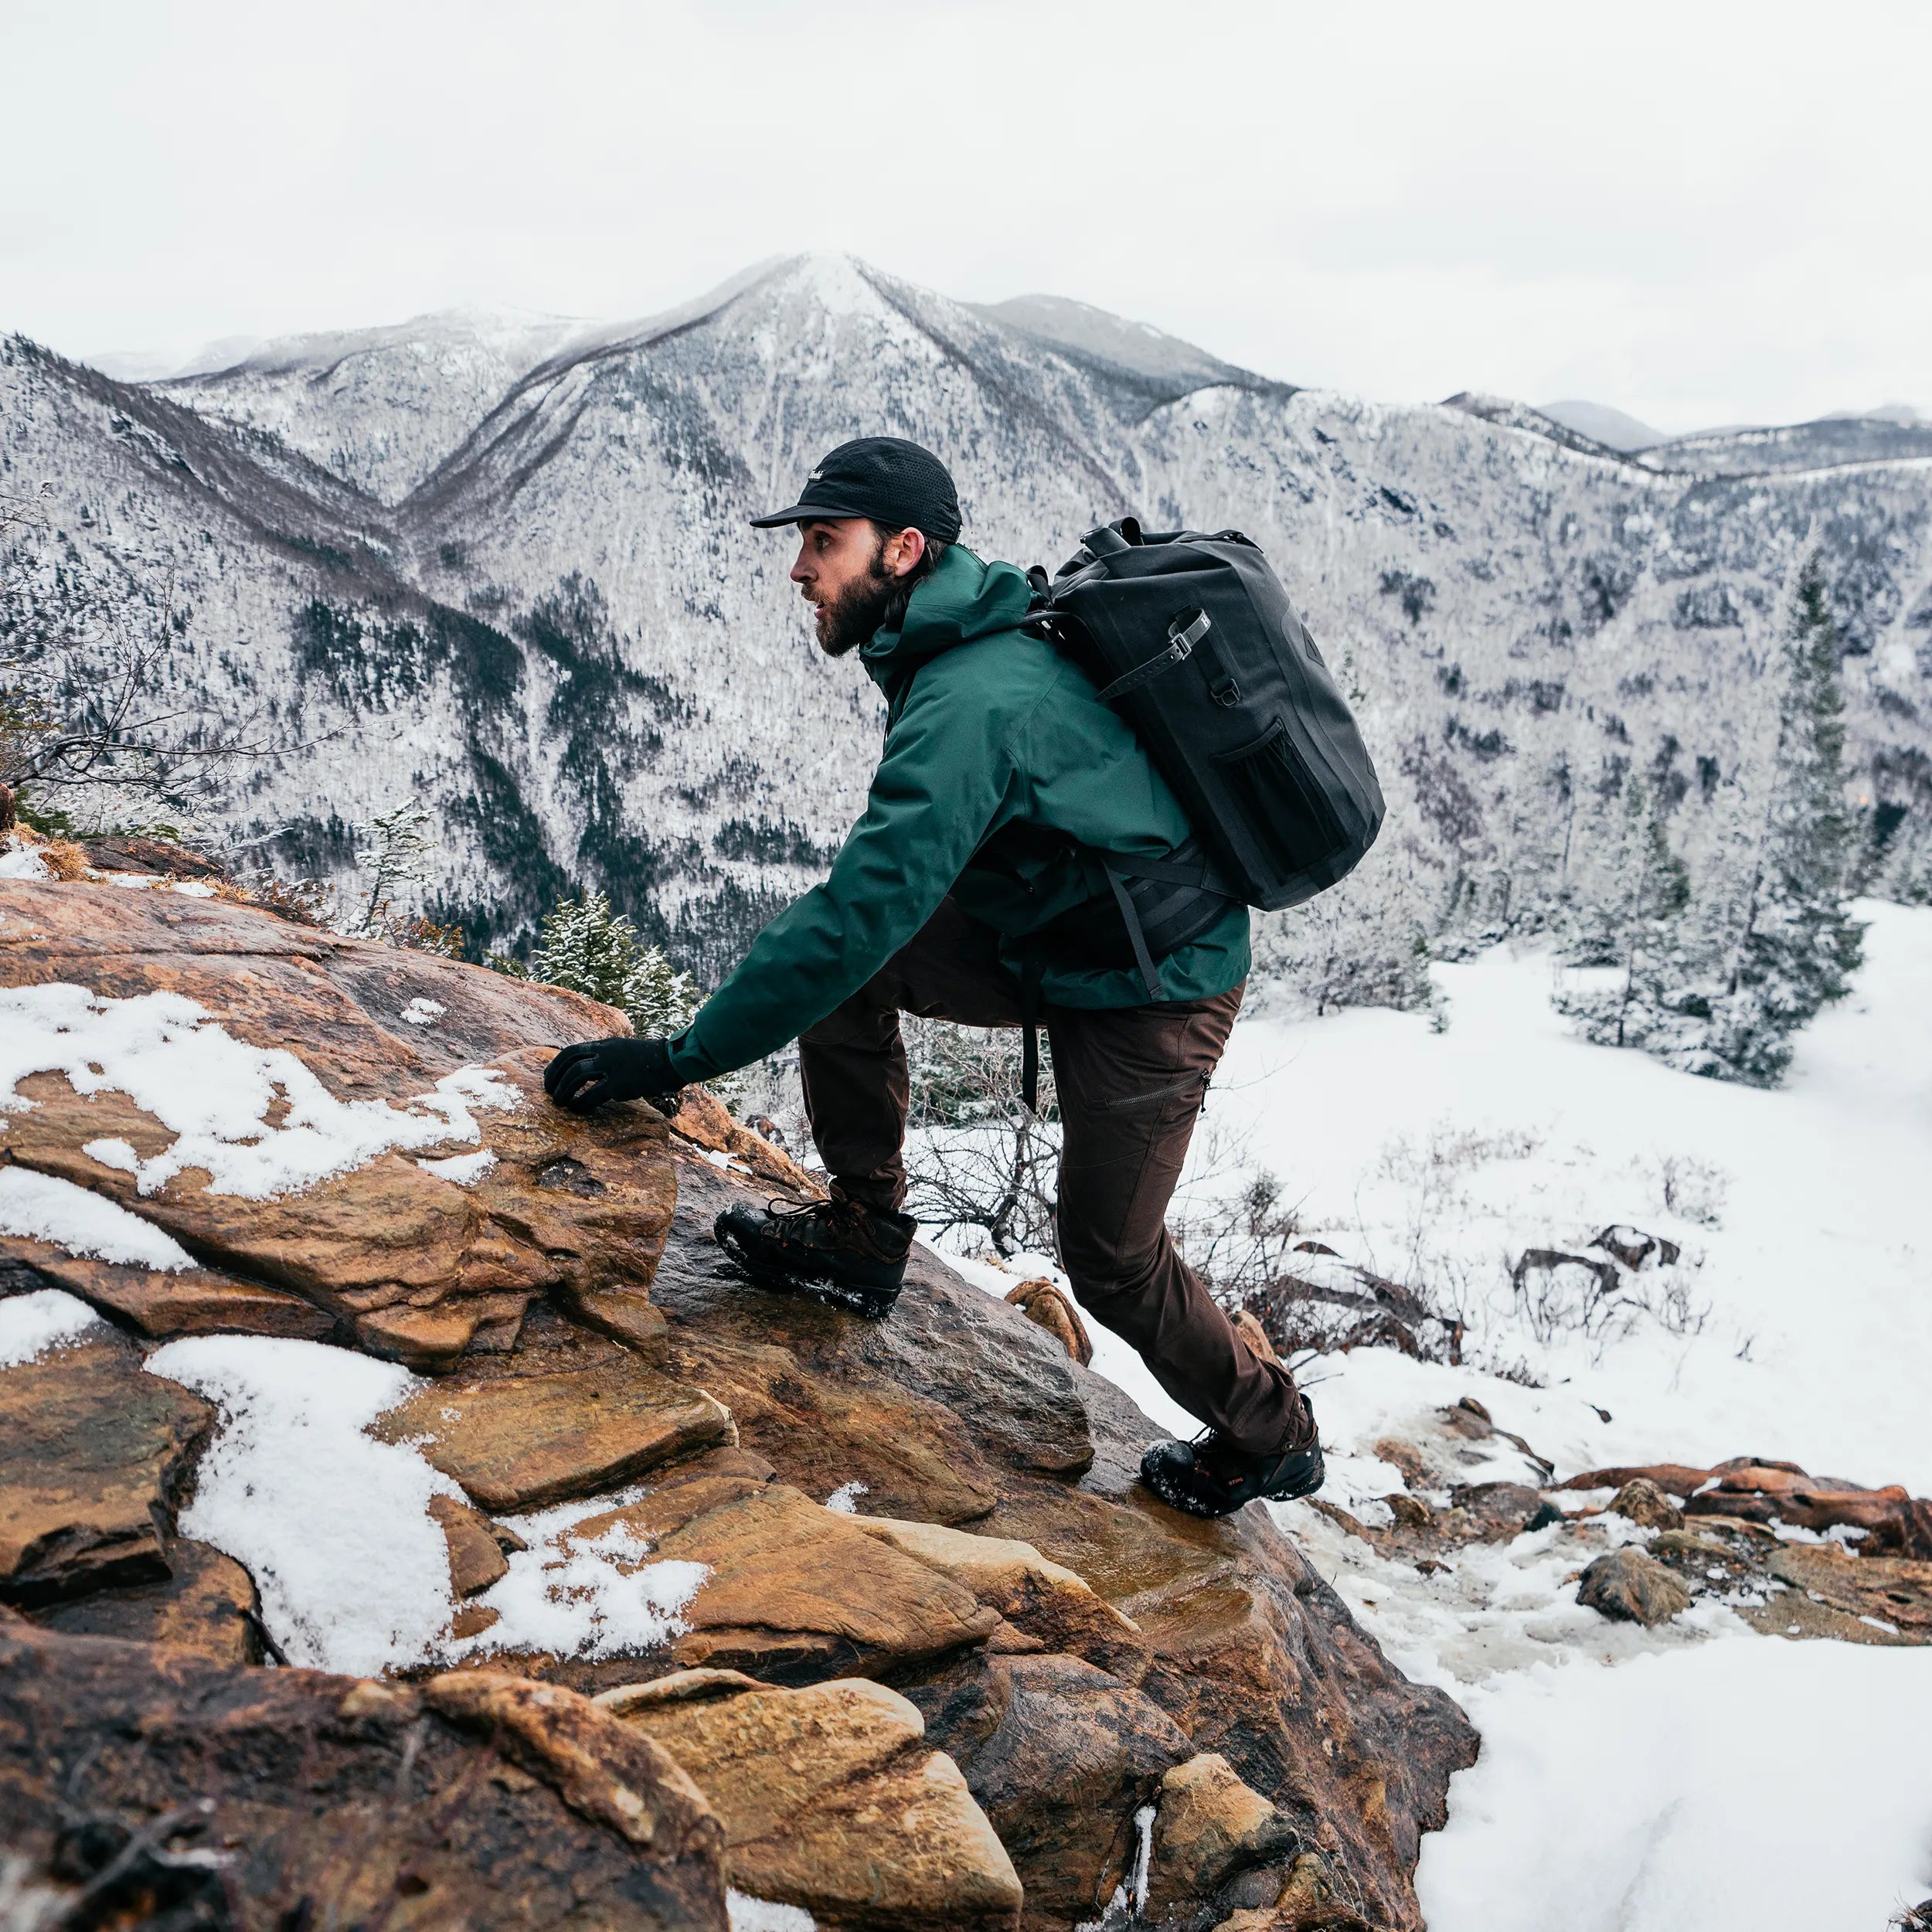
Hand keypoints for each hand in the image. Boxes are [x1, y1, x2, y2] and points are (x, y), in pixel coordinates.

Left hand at [543, 1036, 680, 1115]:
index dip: (555, 1065)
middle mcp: (605, 1053)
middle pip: (570, 1063)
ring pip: (577, 1076)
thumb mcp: (622, 1049)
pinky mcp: (620, 1084)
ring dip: (564, 1091)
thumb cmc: (648, 1059)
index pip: (570, 1051)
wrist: (670, 1062)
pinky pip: (593, 1095)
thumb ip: (605, 1056)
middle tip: (549, 1092)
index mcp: (604, 1045)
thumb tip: (587, 1068)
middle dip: (555, 1079)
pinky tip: (577, 1109)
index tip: (549, 1077)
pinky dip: (581, 1103)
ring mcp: (612, 1067)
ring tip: (559, 1103)